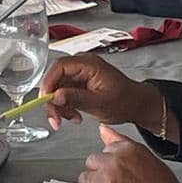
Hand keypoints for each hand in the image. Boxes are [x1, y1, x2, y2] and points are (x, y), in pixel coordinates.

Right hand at [40, 53, 154, 128]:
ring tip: (72, 118)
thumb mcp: (100, 103)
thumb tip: (56, 96)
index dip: (49, 83)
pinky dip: (66, 107)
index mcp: (88, 64)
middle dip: (53, 100)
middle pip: (56, 78)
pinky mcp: (80, 84)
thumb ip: (76, 98)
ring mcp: (80, 74)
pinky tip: (75, 116)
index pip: (60, 67)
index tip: (46, 100)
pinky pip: (64, 94)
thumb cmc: (124, 101)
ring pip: (58, 88)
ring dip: (60, 106)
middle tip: (55, 118)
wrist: (135, 105)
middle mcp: (82, 66)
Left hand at [79, 125, 181, 182]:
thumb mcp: (148, 159)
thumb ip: (121, 143)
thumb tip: (104, 130)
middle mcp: (114, 162)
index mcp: (127, 149)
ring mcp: (105, 181)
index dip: (112, 164)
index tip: (120, 174)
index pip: (104, 149)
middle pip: (92, 163)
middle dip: (101, 174)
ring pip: (86, 180)